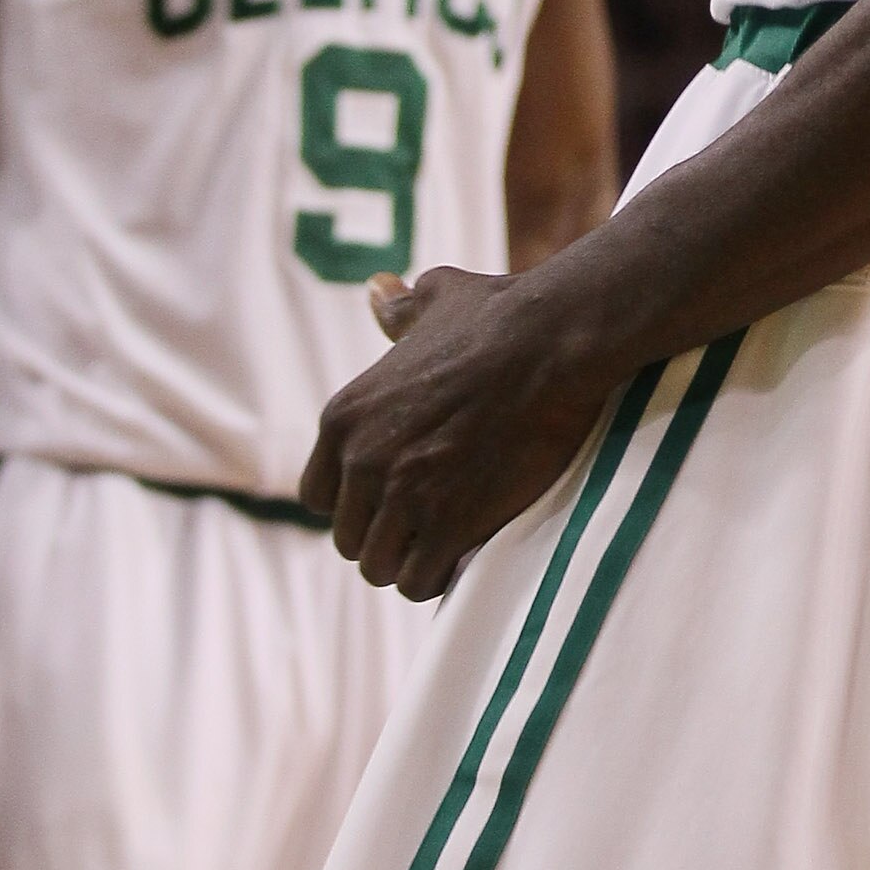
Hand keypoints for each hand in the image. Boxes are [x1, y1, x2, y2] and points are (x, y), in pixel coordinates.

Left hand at [299, 265, 610, 599]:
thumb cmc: (500, 316)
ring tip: (449, 541)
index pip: (317, 495)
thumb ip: (400, 310)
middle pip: (349, 538)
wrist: (551, 341)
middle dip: (387, 535)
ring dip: (412, 560)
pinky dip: (440, 576)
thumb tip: (379, 289)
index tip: (396, 494)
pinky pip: (420, 581)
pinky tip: (466, 552)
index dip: (356, 501)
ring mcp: (403, 495)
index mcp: (344, 416)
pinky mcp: (447, 523)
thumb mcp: (437, 299)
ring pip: (381, 567)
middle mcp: (362, 460)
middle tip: (432, 519)